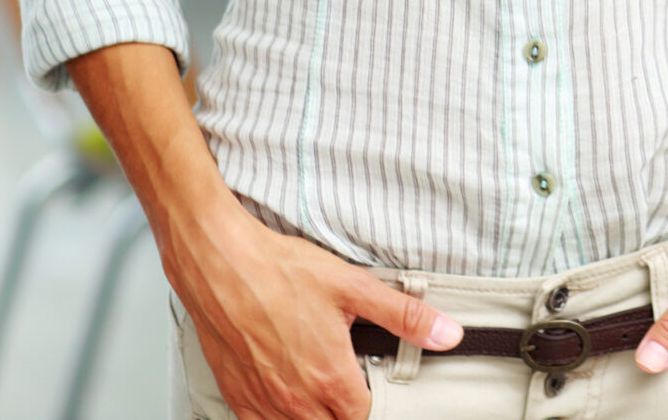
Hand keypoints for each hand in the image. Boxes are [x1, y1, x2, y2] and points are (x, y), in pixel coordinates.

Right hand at [163, 193, 459, 419]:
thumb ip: (404, 316)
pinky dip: (276, 417)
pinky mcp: (236, 395)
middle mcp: (295, 399)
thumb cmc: (280, 271)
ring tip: (319, 390)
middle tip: (346, 386)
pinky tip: (284, 398)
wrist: (220, 263)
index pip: (363, 416)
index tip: (371, 387)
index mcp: (330, 376)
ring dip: (312, 415)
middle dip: (343, 412)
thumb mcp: (355, 286)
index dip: (371, 404)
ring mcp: (262, 401)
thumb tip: (447, 334)